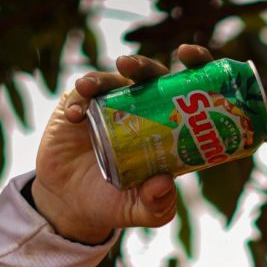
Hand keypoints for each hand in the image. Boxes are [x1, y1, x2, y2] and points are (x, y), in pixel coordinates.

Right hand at [27, 45, 214, 244]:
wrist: (72, 206)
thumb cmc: (116, 203)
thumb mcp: (141, 210)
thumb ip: (157, 204)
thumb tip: (164, 183)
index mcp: (165, 125)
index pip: (186, 89)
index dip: (194, 66)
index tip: (189, 55)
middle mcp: (139, 108)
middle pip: (148, 76)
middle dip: (143, 65)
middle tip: (130, 67)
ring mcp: (108, 105)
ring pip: (111, 80)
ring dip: (103, 77)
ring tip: (90, 87)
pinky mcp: (78, 107)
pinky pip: (80, 95)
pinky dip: (78, 100)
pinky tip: (75, 115)